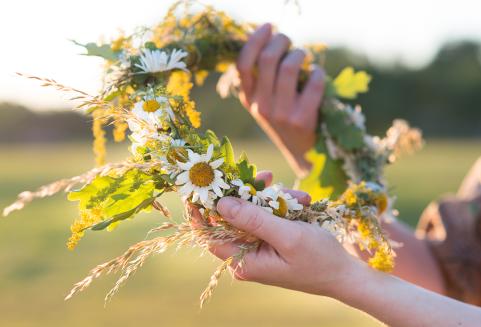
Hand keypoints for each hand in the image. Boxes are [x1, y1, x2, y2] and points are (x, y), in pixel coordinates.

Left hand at [190, 171, 359, 296]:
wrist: (345, 274)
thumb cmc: (319, 260)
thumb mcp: (288, 237)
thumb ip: (254, 220)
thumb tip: (221, 203)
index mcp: (244, 261)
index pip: (209, 234)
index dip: (201, 211)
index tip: (201, 185)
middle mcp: (247, 254)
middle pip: (233, 217)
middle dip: (250, 194)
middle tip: (266, 176)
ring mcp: (259, 246)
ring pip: (253, 211)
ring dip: (274, 199)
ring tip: (300, 198)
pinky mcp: (271, 239)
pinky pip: (268, 215)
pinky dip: (283, 205)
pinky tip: (303, 202)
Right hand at [236, 23, 325, 176]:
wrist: (301, 154)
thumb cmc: (285, 119)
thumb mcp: (265, 102)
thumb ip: (263, 78)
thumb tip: (270, 40)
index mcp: (248, 100)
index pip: (242, 64)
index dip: (255, 40)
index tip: (268, 26)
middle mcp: (260, 107)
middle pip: (266, 60)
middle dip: (281, 40)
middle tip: (289, 40)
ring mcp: (280, 114)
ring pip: (288, 67)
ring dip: (300, 53)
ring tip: (303, 56)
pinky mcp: (302, 120)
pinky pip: (312, 82)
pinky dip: (317, 72)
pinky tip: (317, 75)